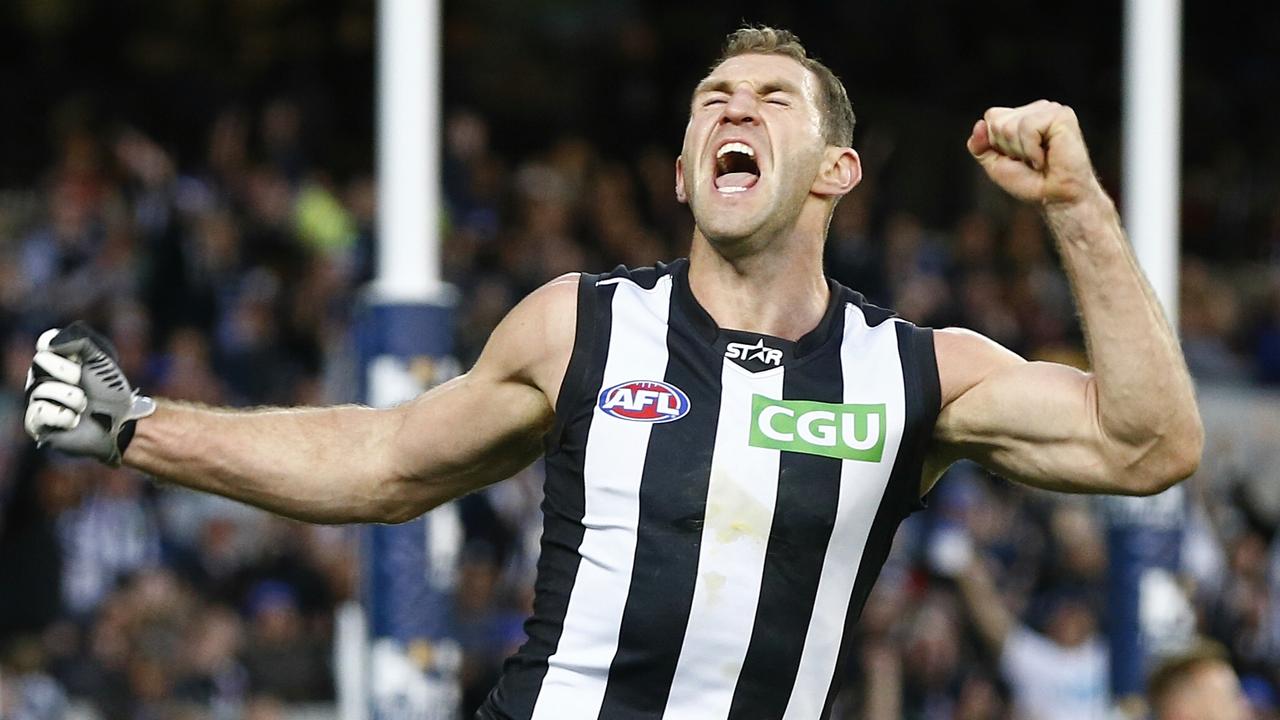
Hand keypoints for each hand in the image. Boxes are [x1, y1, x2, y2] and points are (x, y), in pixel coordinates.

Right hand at [24, 322, 155, 465]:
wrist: (119, 425)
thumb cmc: (110, 392)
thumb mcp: (103, 361)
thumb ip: (83, 342)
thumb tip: (52, 342)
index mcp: (58, 358)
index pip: (47, 341)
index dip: (64, 345)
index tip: (80, 357)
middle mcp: (42, 376)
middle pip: (40, 360)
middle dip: (70, 372)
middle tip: (83, 383)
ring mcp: (37, 398)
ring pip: (40, 387)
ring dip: (73, 397)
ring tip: (84, 405)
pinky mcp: (36, 422)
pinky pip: (40, 412)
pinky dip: (64, 416)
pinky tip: (75, 420)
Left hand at [967, 100, 1100, 206]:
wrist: (1056, 198)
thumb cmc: (1030, 182)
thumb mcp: (995, 164)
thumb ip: (979, 145)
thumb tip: (979, 124)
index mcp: (1022, 115)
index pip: (991, 118)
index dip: (996, 144)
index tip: (1017, 158)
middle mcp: (1037, 109)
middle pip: (997, 121)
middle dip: (1008, 148)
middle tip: (1029, 160)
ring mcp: (1050, 110)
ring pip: (1011, 126)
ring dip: (1021, 151)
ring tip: (1038, 160)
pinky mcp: (1062, 116)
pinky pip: (1028, 129)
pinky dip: (1032, 151)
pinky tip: (1046, 158)